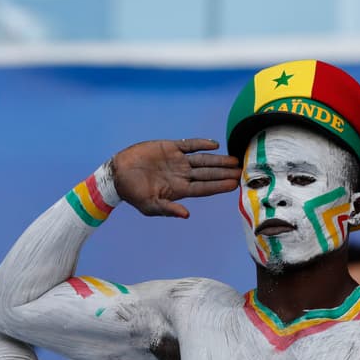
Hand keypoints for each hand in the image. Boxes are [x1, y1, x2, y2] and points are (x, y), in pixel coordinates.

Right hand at [111, 138, 240, 218]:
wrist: (118, 174)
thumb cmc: (133, 193)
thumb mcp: (149, 206)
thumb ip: (168, 209)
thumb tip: (186, 215)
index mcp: (179, 190)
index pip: (204, 188)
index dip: (219, 186)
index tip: (234, 185)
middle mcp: (182, 175)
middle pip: (208, 174)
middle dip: (224, 173)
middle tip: (242, 171)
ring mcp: (177, 161)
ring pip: (203, 160)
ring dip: (218, 160)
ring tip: (234, 160)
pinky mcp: (170, 148)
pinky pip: (189, 145)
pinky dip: (201, 144)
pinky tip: (214, 145)